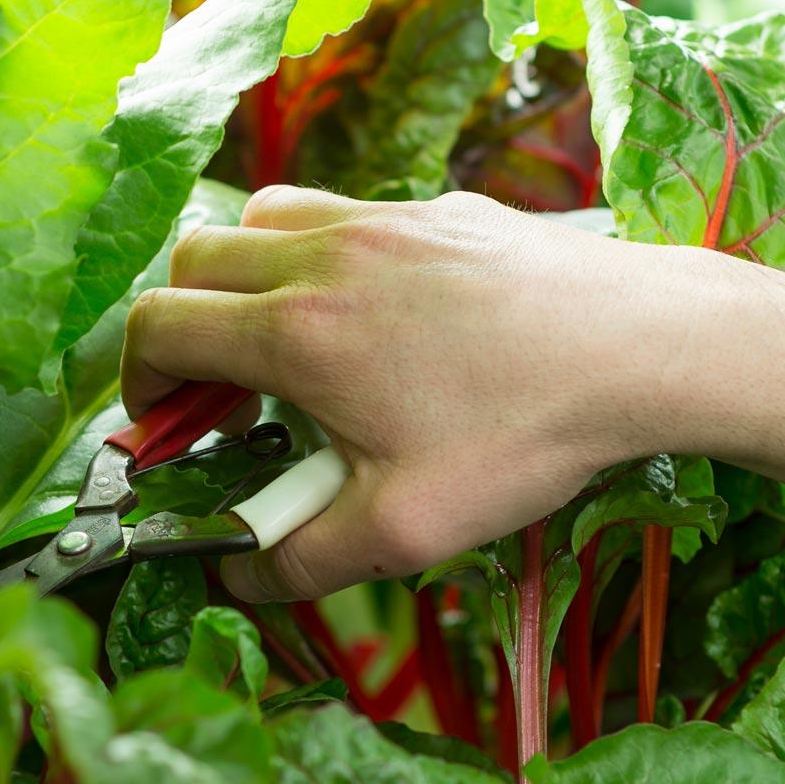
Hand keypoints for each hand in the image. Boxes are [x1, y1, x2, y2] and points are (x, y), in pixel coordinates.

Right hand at [122, 188, 682, 601]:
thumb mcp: (405, 529)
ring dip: (244, 277)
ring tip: (286, 347)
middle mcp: (325, 257)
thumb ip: (299, 560)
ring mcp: (385, 219)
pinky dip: (322, 260)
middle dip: (183, 326)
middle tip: (221, 397)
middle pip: (194, 257)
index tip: (163, 427)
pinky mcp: (440, 209)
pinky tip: (380, 325)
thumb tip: (238, 575)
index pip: (161, 327)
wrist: (646, 347)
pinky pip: (344, 214)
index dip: (138, 383)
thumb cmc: (526, 435)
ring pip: (263, 217)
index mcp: (297, 332)